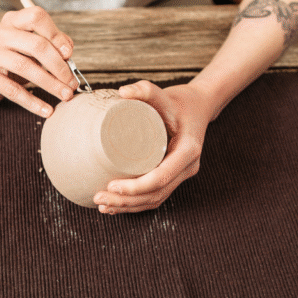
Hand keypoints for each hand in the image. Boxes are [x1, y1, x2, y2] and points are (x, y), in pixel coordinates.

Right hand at [0, 6, 78, 117]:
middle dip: (59, 66)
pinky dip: (32, 102)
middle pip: (35, 44)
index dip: (55, 35)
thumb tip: (68, 51)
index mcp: (12, 20)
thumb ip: (52, 44)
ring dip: (50, 84)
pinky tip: (47, 110)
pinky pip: (12, 90)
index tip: (69, 54)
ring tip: (65, 96)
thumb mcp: (32, 49)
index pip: (36, 17)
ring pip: (25, 67)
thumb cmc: (12, 60)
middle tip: (72, 83)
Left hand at [93, 80, 217, 213]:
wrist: (197, 108)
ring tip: (102, 205)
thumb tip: (122, 92)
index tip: (112, 185)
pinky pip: (155, 196)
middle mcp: (188, 167)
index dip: (136, 187)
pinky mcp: (173, 178)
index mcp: (188, 150)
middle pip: (155, 194)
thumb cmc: (178, 102)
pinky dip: (135, 204)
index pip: (161, 177)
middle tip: (99, 198)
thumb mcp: (163, 94)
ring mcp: (182, 175)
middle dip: (126, 201)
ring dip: (128, 207)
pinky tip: (115, 205)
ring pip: (155, 200)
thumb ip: (145, 90)